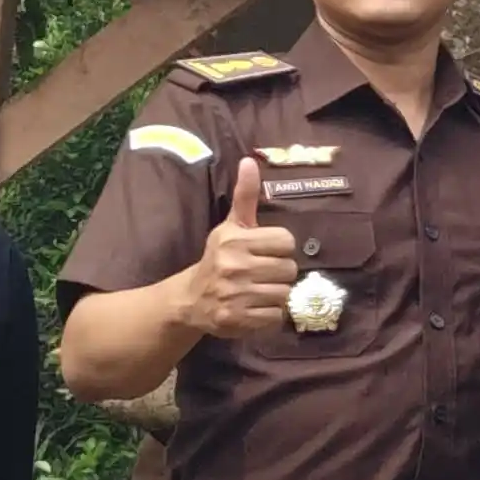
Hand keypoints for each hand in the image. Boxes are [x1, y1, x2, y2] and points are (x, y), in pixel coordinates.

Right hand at [177, 163, 302, 340]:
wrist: (190, 300)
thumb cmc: (219, 258)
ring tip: (257, 291)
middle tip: (261, 274)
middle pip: (289, 269)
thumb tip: (250, 160)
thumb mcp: (231, 226)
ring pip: (284, 293)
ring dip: (275, 295)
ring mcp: (235, 294)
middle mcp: (234, 266)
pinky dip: (269, 315)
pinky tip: (253, 308)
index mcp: (235, 240)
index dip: (280, 248)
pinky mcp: (237, 319)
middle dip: (279, 273)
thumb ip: (245, 195)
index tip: (265, 252)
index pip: (286, 241)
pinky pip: (275, 317)